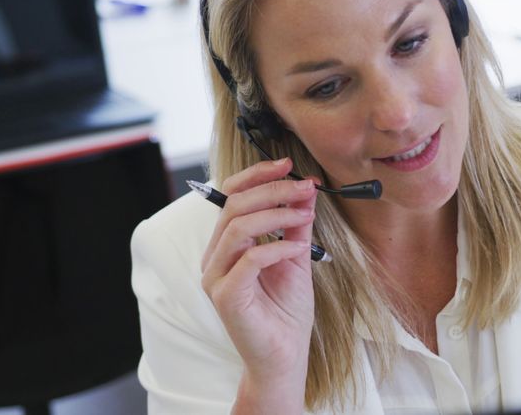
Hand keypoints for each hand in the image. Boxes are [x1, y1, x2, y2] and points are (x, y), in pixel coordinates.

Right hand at [200, 158, 318, 393]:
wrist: (286, 356)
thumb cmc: (287, 311)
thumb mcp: (296, 256)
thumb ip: (296, 224)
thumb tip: (305, 188)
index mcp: (227, 245)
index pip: (231, 196)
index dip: (257, 175)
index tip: (288, 165)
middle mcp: (215, 258)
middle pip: (233, 206)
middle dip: (272, 190)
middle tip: (305, 186)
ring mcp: (216, 277)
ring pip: (237, 227)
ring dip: (276, 214)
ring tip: (305, 215)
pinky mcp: (226, 296)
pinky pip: (248, 260)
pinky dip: (277, 248)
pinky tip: (299, 249)